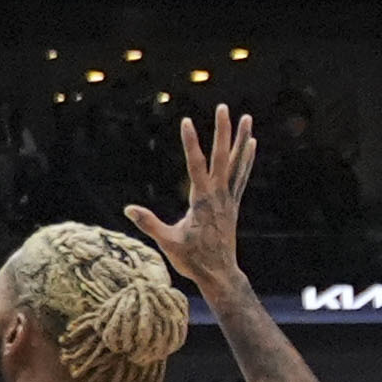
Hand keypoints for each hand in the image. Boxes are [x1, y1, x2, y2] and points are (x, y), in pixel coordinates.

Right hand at [125, 105, 253, 289]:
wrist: (220, 273)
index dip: (191, 143)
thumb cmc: (192, 259)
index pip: (196, 165)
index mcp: (203, 201)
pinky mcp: (233, 204)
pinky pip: (242, 175)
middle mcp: (220, 195)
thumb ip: (149, 224)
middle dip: (222, 131)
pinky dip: (246, 159)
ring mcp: (229, 198)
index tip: (186, 121)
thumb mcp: (168, 242)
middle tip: (223, 107)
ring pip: (238, 162)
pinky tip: (252, 145)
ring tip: (247, 117)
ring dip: (241, 139)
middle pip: (222, 156)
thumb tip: (129, 209)